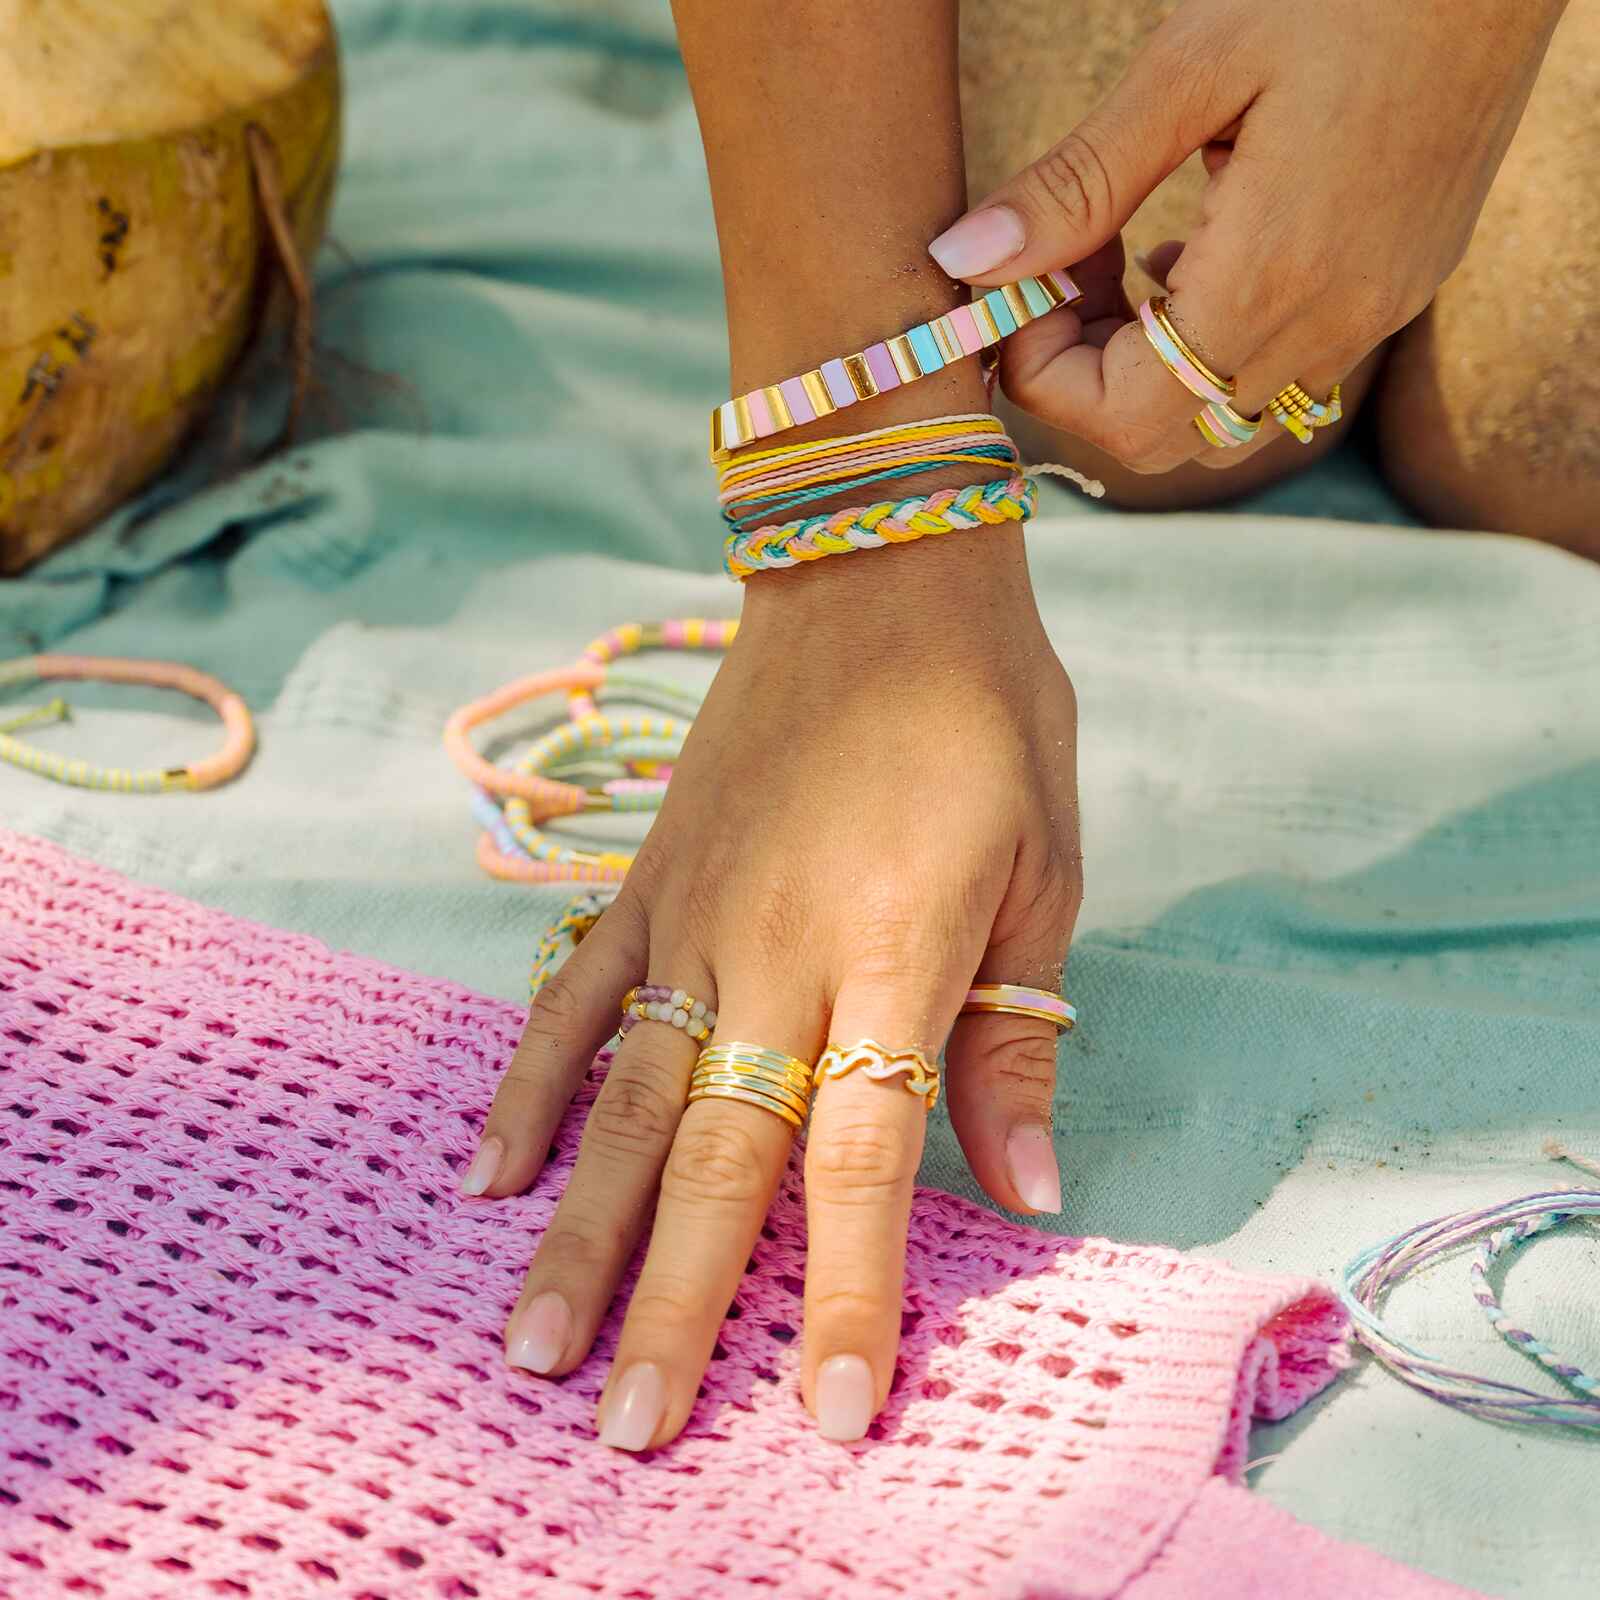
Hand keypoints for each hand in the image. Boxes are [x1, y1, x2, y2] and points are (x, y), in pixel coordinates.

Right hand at [468, 530, 1081, 1448]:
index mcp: (892, 949)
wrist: (875, 570)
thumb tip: (1027, 1192)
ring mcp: (692, 914)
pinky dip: (530, 1086)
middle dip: (679, 1304)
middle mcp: (775, 949)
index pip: (868, 1157)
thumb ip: (1011, 1035)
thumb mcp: (1043, 868)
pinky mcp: (645, 879)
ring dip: (579, 1230)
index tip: (832, 1413)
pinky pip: (576, 998)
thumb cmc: (986, 717)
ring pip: (627, 1101)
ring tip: (534, 1348)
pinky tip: (488, 1174)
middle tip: (631, 1432)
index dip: (857, 1292)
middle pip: (720, 1157)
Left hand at [928, 0, 1565, 472]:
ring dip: (1147, 363)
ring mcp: (1372, 315)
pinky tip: (1195, 252)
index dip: (1046, 374)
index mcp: (1272, 280)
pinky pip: (1280, 369)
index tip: (1023, 286)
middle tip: (1067, 273)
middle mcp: (1329, 324)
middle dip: (1087, 377)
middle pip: (1164, 437)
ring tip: (1125, 254)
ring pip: (1220, 415)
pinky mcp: (1395, 289)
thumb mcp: (1189, 69)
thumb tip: (965, 262)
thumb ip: (1074, 185)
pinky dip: (1211, 341)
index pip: (1122, 419)